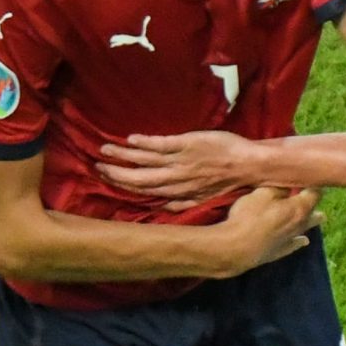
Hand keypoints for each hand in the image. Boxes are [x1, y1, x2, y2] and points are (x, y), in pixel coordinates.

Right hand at [98, 129, 264, 205]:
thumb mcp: (203, 199)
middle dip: (116, 173)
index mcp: (177, 194)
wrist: (248, 166)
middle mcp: (175, 180)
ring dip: (123, 155)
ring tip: (105, 149)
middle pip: (138, 179)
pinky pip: (160, 145)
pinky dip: (144, 143)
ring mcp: (180, 162)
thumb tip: (162, 206)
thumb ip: (181, 202)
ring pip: (145, 160)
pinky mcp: (187, 144)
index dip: (123, 187)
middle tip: (97, 166)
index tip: (107, 180)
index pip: (144, 192)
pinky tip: (131, 139)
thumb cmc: (227, 181)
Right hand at [214, 186, 320, 275]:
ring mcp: (292, 239)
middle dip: (313, 202)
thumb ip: (280, 186)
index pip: (315, 193)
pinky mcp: (282, 251)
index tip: (310, 177)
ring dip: (310, 219)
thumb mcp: (263, 193)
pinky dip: (300, 239)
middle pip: (314, 211)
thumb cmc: (250, 216)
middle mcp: (300, 224)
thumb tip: (291, 183)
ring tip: (318, 216)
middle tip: (310, 194)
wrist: (237, 248)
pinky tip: (304, 240)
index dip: (313, 183)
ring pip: (307, 227)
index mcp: (299, 208)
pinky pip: (296, 243)